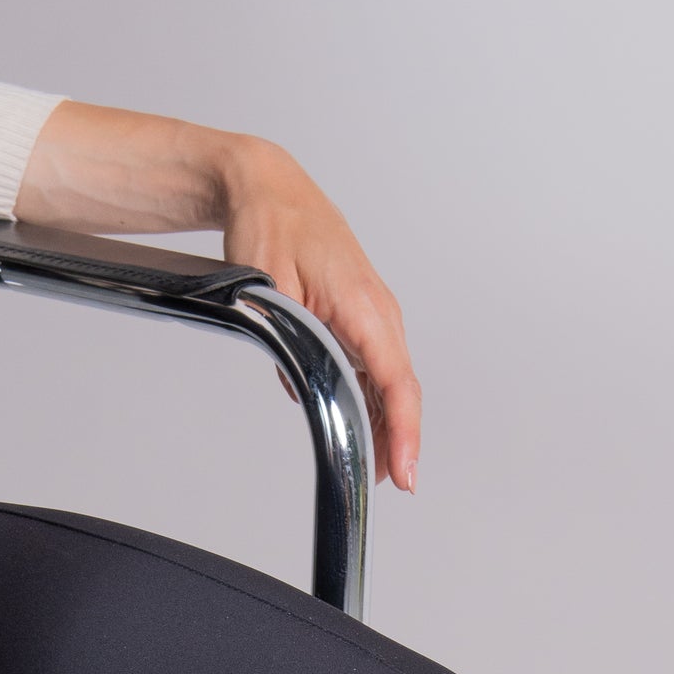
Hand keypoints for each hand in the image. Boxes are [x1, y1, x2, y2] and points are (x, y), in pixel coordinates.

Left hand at [218, 139, 420, 492]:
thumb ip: (289, 342)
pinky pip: (376, 367)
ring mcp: (372, 314)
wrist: (268, 188)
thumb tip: (301, 387)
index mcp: (362, 303)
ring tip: (376, 468)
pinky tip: (366, 429)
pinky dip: (375, 401)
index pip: (395, 380)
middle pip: (400, 388)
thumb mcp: (269, 288)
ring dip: (387, 424)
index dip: (404, 431)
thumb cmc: (270, 224)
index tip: (405, 470)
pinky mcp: (360, 316)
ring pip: (390, 381)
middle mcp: (377, 310)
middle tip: (386, 484)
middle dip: (400, 439)